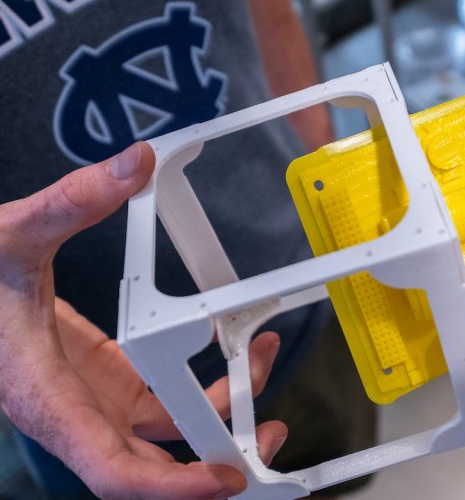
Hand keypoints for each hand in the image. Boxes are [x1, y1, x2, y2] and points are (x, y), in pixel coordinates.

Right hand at [0, 143, 285, 498]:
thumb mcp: (11, 237)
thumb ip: (69, 202)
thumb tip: (131, 167)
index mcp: (49, 400)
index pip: (113, 471)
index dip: (172, 487)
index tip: (225, 477)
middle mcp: (77, 413)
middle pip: (154, 466)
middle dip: (216, 459)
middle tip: (268, 431)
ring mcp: (96, 401)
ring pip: (167, 432)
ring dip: (220, 410)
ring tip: (259, 358)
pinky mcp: (109, 381)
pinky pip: (165, 400)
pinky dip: (202, 385)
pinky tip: (228, 347)